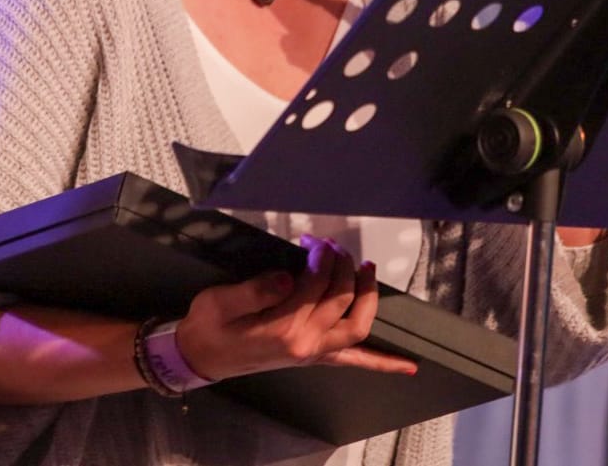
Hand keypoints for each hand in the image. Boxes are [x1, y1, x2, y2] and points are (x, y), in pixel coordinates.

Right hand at [173, 235, 417, 381]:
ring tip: (367, 268)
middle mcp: (305, 344)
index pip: (316, 284)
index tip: (313, 239)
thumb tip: (289, 276)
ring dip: (369, 297)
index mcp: (283, 329)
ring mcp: (313, 353)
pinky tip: (407, 367)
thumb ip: (255, 290)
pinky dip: (381, 363)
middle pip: (341, 298)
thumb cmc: (208, 327)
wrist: (200, 357)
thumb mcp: (220, 302)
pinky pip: (354, 361)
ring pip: (357, 326)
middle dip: (342, 266)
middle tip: (333, 245)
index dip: (320, 256)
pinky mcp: (315, 357)